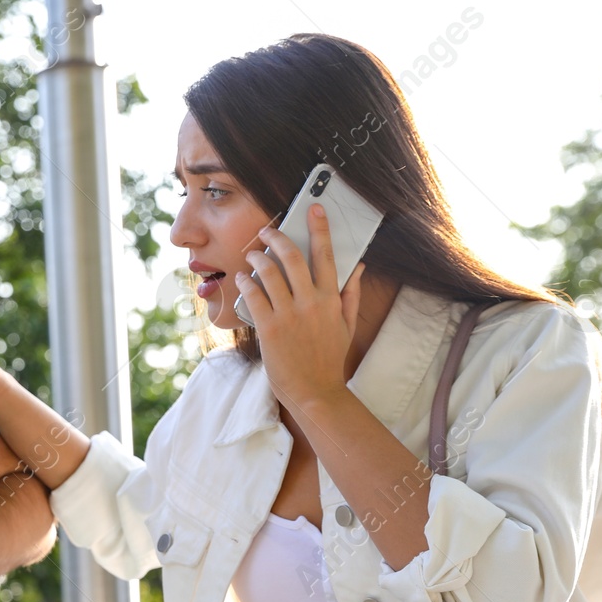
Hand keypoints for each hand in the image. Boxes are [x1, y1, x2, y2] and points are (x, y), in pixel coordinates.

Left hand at [231, 204, 366, 411]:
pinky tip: (243, 278)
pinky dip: (246, 282)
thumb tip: (359, 267)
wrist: (316, 392)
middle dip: (277, 237)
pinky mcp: (269, 328)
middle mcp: (311, 303)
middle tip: (267, 230)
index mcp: (331, 299)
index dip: (320, 228)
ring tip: (252, 254)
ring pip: (269, 273)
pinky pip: (253, 296)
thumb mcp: (346, 325)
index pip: (327, 255)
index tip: (314, 209)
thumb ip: (351, 294)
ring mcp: (289, 315)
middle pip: (292, 257)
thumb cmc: (329, 359)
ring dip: (257, 258)